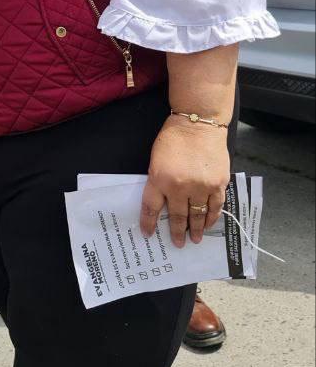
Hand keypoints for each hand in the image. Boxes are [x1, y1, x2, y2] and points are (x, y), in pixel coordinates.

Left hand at [140, 116, 230, 247]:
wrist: (199, 123)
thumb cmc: (174, 138)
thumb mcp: (156, 159)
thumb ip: (159, 181)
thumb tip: (163, 202)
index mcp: (160, 178)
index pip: (151, 208)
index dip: (149, 223)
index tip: (148, 234)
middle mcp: (180, 186)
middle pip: (177, 216)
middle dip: (177, 232)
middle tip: (178, 243)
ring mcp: (201, 187)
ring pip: (198, 216)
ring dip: (196, 229)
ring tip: (195, 239)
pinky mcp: (218, 184)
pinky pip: (215, 207)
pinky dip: (212, 218)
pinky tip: (209, 224)